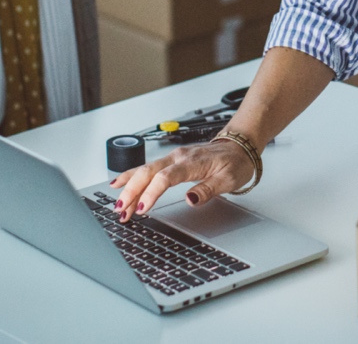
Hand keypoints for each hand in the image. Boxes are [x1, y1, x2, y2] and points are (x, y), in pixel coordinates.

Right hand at [109, 138, 254, 222]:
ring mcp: (173, 157)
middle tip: (121, 211)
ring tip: (118, 205)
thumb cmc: (235, 163)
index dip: (151, 193)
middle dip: (132, 191)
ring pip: (144, 170)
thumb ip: (208, 190)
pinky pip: (148, 167)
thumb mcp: (228, 180)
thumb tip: (190, 199)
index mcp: (192, 162)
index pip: (165, 177)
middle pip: (148, 172)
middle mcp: (179, 157)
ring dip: (129, 187)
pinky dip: (132, 176)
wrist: (239, 146)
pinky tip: (120, 183)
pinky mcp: (171, 161)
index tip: (142, 209)